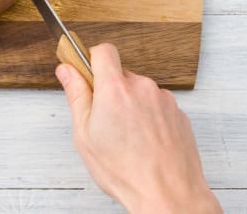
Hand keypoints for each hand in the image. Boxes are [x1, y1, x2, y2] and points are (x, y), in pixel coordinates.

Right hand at [55, 44, 220, 213]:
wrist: (168, 195)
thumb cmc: (126, 171)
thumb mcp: (85, 134)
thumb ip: (76, 95)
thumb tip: (67, 71)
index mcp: (115, 88)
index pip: (103, 51)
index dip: (92, 60)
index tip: (87, 74)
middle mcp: (142, 87)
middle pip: (121, 75)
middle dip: (111, 91)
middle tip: (105, 122)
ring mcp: (164, 99)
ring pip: (140, 92)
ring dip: (132, 106)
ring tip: (128, 139)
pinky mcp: (179, 113)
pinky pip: (157, 106)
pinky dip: (149, 118)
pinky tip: (145, 142)